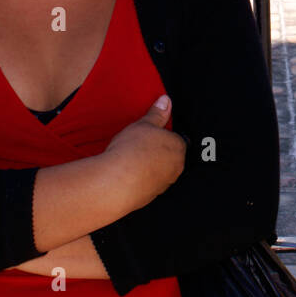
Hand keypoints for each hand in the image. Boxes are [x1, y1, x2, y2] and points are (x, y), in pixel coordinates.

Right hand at [103, 95, 186, 209]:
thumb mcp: (144, 124)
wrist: (116, 181)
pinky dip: (141, 179)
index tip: (151, 135)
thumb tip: (166, 100)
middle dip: (158, 152)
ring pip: (160, 171)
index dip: (162, 136)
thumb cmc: (132, 149)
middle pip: (170, 156)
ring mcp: (165, 183)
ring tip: (131, 160)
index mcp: (179, 147)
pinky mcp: (152, 196)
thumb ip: (157, 113)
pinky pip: (149, 184)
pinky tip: (128, 174)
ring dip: (150, 167)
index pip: (177, 139)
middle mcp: (177, 167)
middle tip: (140, 146)